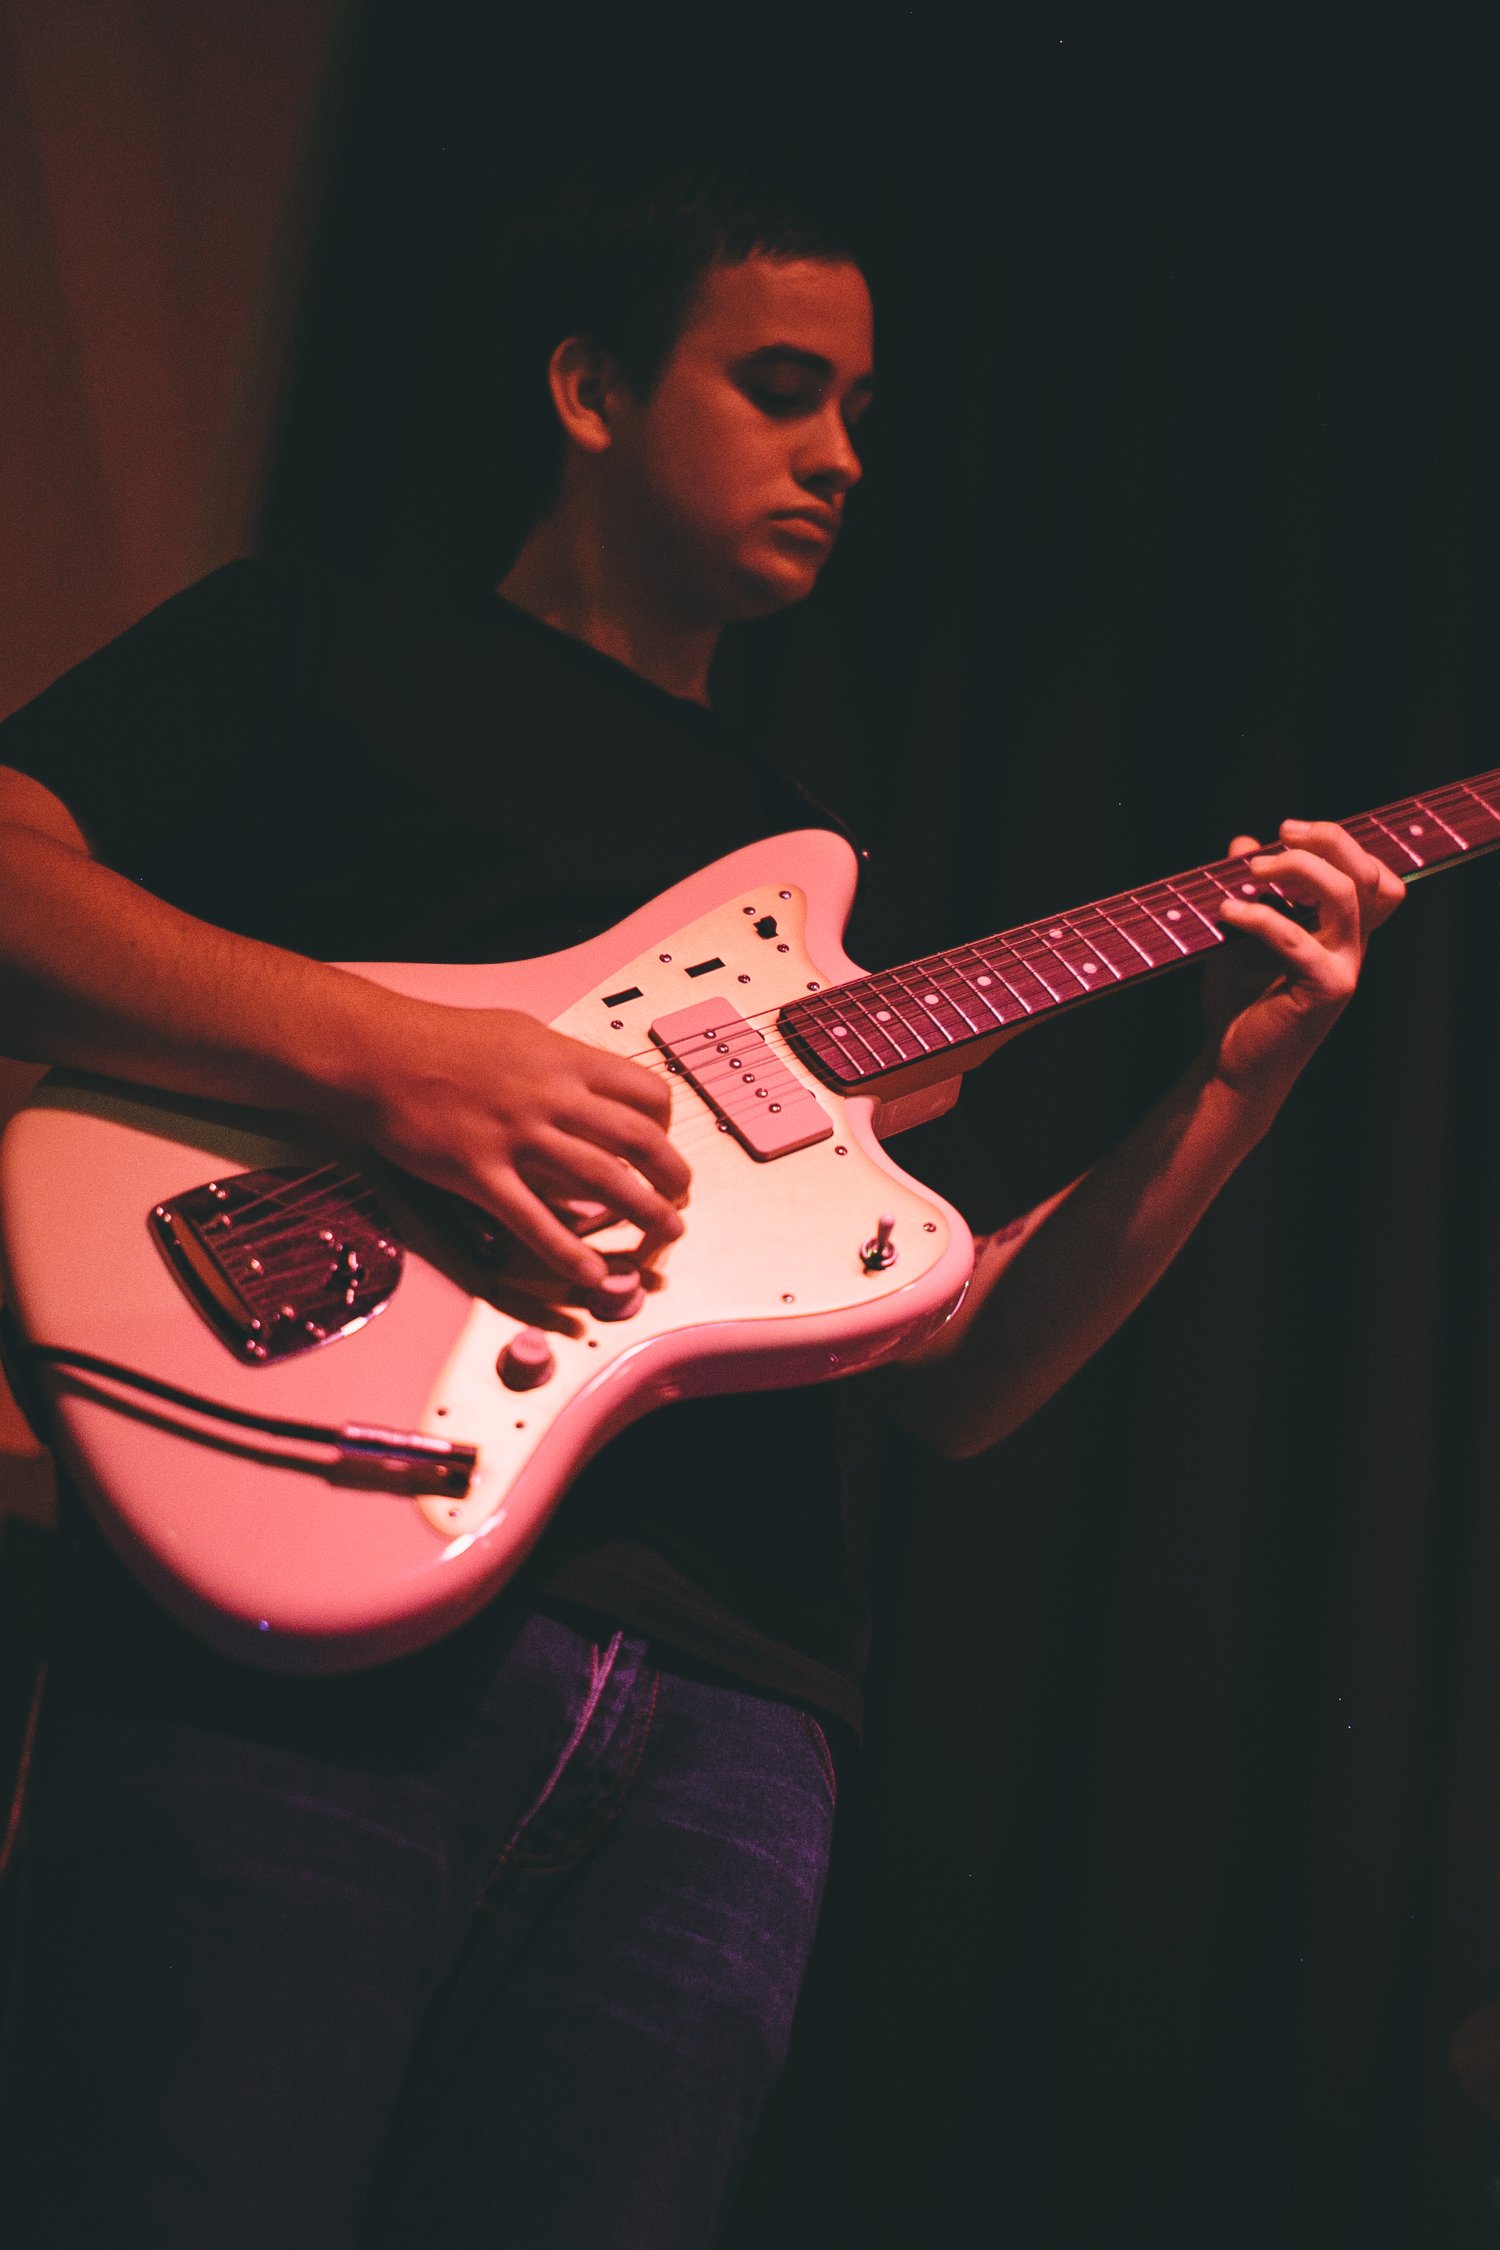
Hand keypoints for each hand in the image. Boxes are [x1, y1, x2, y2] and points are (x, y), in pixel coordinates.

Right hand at [344, 1000, 689, 1289]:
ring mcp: (517, 1137)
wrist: (378, 1052)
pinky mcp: (480, 1174)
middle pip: (638, 1140)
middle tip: (680, 1198)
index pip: (645, 1091)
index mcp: (565, 1060)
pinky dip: (569, 1253)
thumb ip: (559, 1062)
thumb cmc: (443, 1039)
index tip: (664, 1144)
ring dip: (643, 1213)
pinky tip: (591, 1273)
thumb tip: (592, 1085)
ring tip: (664, 1234)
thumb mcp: (518, 1033)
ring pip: (602, 1181)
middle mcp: (551, 1098)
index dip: (666, 1124)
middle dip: (672, 1176)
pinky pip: (534, 1221)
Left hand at [1204, 818, 1404, 1095]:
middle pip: (1368, 876)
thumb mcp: (1240, 935)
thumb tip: (1244, 843)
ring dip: (1298, 870)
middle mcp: (1352, 948)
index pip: (1374, 876)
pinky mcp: (1325, 991)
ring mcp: (1344, 969)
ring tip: (1251, 871)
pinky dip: (1260, 917)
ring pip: (1345, 896)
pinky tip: (1225, 911)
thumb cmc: (1238, 1001)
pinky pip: (1296, 939)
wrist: (1230, 1064)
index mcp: (1341, 933)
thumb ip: (1250, 890)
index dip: (1341, 843)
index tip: (1287, 832)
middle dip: (1329, 841)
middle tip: (1281, 832)